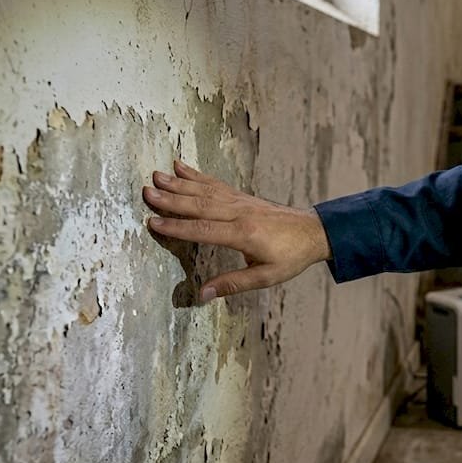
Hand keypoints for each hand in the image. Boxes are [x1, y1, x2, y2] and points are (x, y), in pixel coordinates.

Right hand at [143, 160, 330, 301]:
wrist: (314, 232)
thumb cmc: (291, 257)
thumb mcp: (266, 277)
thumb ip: (233, 284)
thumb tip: (202, 294)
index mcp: (244, 234)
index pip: (203, 230)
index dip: (177, 227)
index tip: (153, 223)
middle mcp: (240, 213)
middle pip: (200, 205)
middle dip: (171, 199)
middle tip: (146, 192)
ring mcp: (241, 201)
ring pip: (205, 191)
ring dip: (179, 183)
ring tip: (156, 176)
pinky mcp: (243, 196)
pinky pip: (216, 184)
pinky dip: (197, 175)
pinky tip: (180, 168)